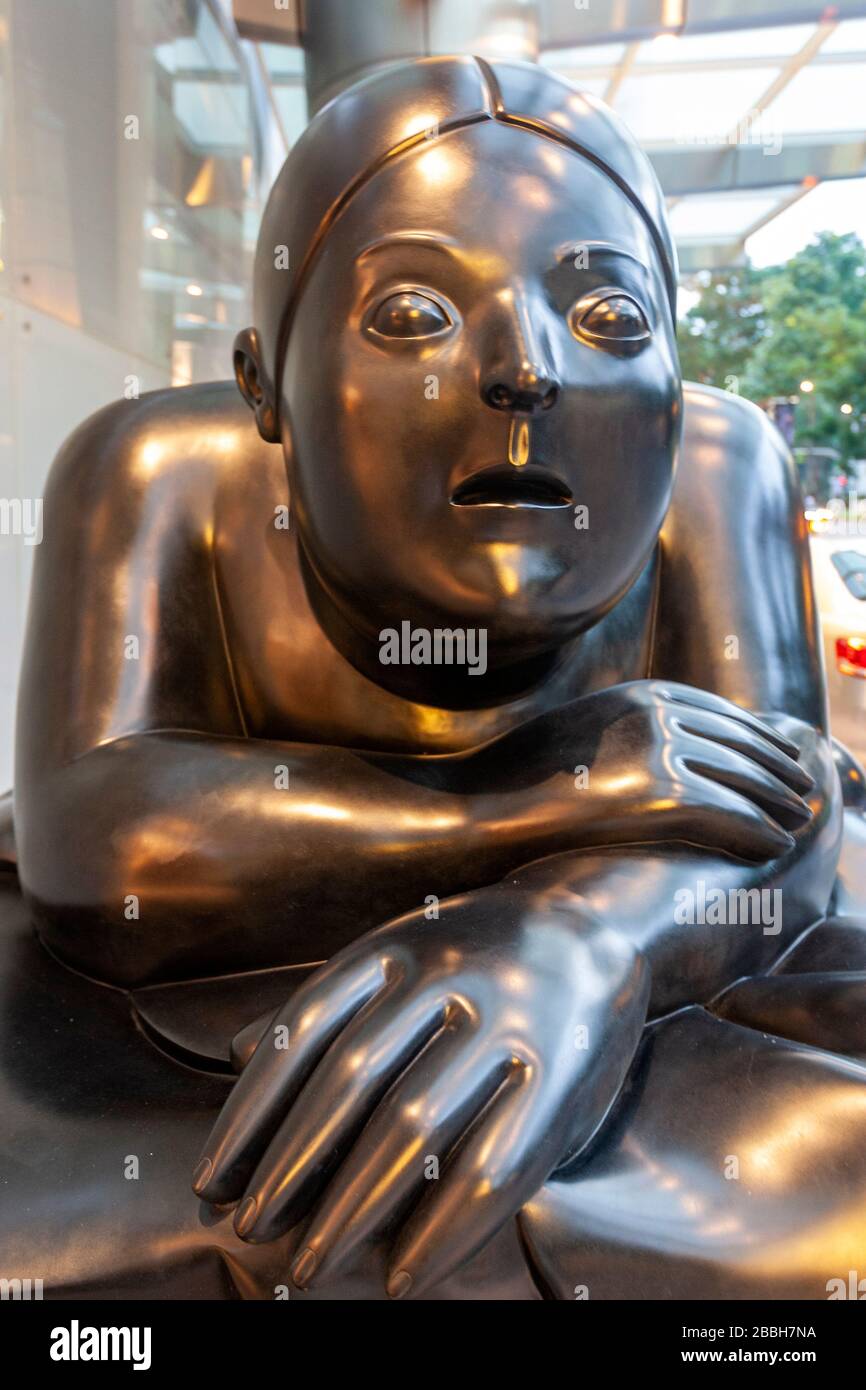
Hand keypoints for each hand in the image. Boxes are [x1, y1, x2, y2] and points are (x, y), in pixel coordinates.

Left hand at [192, 886, 648, 1296]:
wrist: (594, 921)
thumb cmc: (472, 953)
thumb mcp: (397, 954)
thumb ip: (327, 1003)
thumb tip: (230, 1052)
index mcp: (393, 947)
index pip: (301, 1034)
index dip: (248, 1114)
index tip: (212, 1181)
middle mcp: (446, 977)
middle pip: (349, 1083)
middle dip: (291, 1167)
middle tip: (250, 1230)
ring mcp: (507, 1022)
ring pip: (412, 1125)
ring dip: (352, 1206)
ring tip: (308, 1264)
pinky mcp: (560, 1075)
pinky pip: (492, 1166)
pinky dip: (440, 1230)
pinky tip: (401, 1274)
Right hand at [486, 680, 814, 862]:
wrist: (475, 811)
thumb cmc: (518, 784)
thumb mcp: (581, 736)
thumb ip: (629, 733)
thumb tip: (674, 749)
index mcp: (637, 694)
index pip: (720, 713)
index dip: (757, 739)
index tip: (780, 758)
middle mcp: (653, 711)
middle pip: (737, 742)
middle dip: (776, 768)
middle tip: (803, 789)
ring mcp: (656, 749)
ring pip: (740, 779)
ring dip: (776, 801)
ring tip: (798, 819)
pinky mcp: (656, 794)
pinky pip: (727, 814)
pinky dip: (757, 831)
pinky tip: (775, 845)